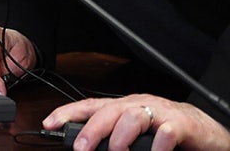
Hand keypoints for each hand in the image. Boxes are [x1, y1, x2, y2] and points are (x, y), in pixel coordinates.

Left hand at [44, 94, 229, 150]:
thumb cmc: (164, 130)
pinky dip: (155, 145)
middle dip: (91, 130)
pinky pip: (164, 132)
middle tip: (82, 149)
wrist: (203, 129)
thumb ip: (112, 137)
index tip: (48, 124)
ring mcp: (159, 113)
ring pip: (132, 116)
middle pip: (109, 110)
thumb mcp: (133, 132)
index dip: (67, 113)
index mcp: (123, 107)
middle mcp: (138, 105)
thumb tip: (86, 146)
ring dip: (120, 138)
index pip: (90, 105)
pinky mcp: (180, 124)